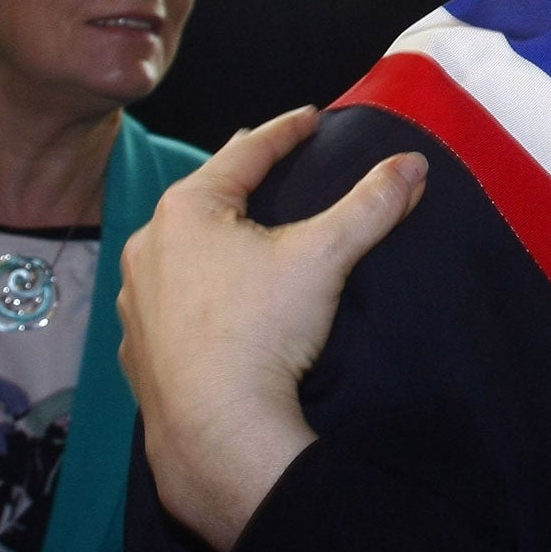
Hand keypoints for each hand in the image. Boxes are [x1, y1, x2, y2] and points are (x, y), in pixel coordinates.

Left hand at [118, 107, 428, 551]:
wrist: (216, 432)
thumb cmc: (261, 332)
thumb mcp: (326, 256)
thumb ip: (371, 204)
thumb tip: (413, 165)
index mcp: (187, 212)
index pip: (243, 153)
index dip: (284, 132)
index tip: (310, 119)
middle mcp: (149, 247)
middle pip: (206, 199)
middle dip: (243, 183)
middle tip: (275, 168)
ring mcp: (137, 302)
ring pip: (181, 252)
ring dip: (213, 241)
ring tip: (245, 238)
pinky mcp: (139, 350)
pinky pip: (169, 304)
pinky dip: (196, 293)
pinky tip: (215, 304)